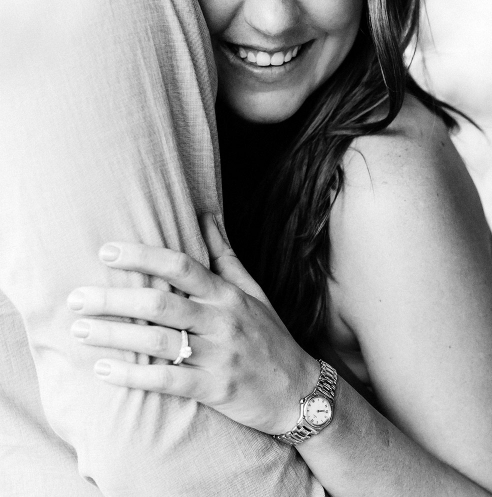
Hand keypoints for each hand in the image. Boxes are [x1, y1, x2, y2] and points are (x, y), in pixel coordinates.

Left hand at [67, 214, 314, 434]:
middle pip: (161, 303)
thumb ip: (225, 257)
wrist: (299, 392)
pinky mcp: (215, 388)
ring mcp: (219, 356)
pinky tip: (103, 371)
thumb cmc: (270, 339)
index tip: (105, 252)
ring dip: (114, 335)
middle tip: (76, 298)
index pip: (182, 266)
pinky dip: (133, 376)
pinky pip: (168, 380)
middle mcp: (223, 322)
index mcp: (228, 296)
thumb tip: (206, 214)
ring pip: (159, 341)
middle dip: (114, 299)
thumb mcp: (254, 294)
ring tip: (80, 331)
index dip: (142, 256)